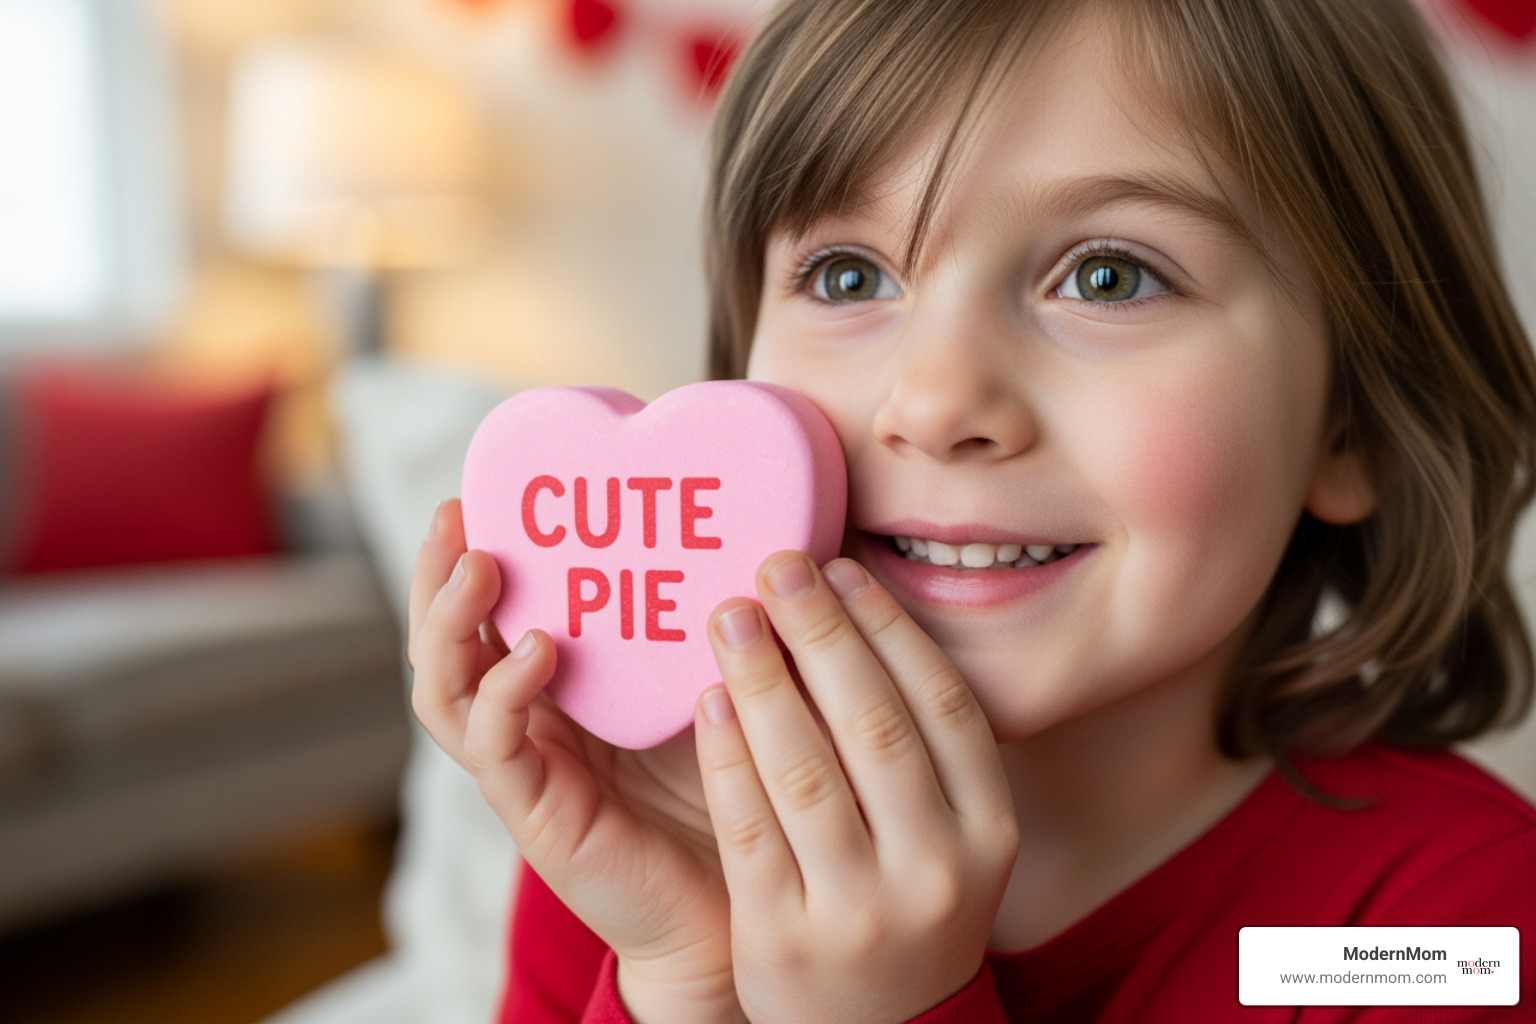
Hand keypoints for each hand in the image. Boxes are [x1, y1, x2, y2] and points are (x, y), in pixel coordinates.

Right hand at [409, 499, 742, 1023]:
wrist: (736, 906)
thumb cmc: (728, 787)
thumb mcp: (710, 684)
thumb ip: (704, 624)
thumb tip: (751, 532)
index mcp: (559, 689)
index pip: (492, 615)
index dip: (474, 554)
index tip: (486, 488)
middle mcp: (525, 723)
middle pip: (445, 644)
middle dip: (438, 577)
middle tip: (458, 516)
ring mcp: (522, 770)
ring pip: (444, 692)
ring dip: (452, 625)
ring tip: (484, 569)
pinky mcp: (534, 814)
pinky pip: (494, 749)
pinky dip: (503, 694)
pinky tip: (536, 654)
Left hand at [694, 552, 1018, 1023]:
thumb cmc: (907, 903)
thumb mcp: (951, 835)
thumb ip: (924, 749)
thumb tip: (863, 617)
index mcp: (988, 831)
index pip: (943, 706)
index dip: (890, 630)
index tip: (842, 569)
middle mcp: (935, 869)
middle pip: (874, 725)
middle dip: (821, 634)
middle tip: (776, 566)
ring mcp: (859, 908)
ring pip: (805, 769)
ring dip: (763, 680)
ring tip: (731, 615)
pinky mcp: (782, 936)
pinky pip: (748, 825)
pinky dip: (726, 756)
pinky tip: (708, 700)